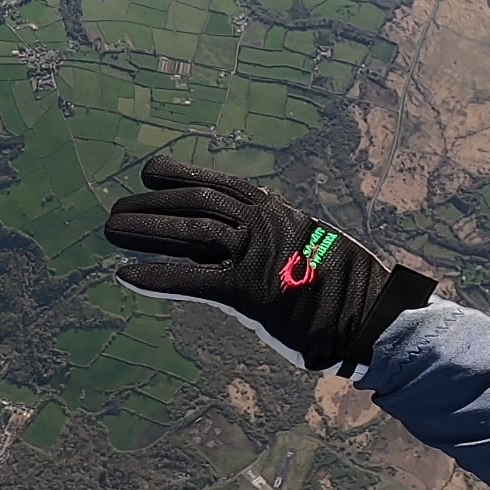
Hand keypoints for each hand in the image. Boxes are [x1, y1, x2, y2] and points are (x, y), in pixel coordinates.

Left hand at [104, 157, 434, 376]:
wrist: (377, 317)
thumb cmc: (348, 290)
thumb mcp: (315, 247)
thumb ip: (281, 240)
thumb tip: (252, 243)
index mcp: (278, 211)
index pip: (219, 184)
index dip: (180, 175)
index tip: (149, 172)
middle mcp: (263, 225)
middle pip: (194, 204)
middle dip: (151, 204)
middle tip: (116, 210)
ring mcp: (257, 255)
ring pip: (188, 234)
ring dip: (145, 230)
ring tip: (112, 232)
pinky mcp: (250, 293)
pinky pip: (192, 281)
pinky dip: (156, 277)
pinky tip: (126, 276)